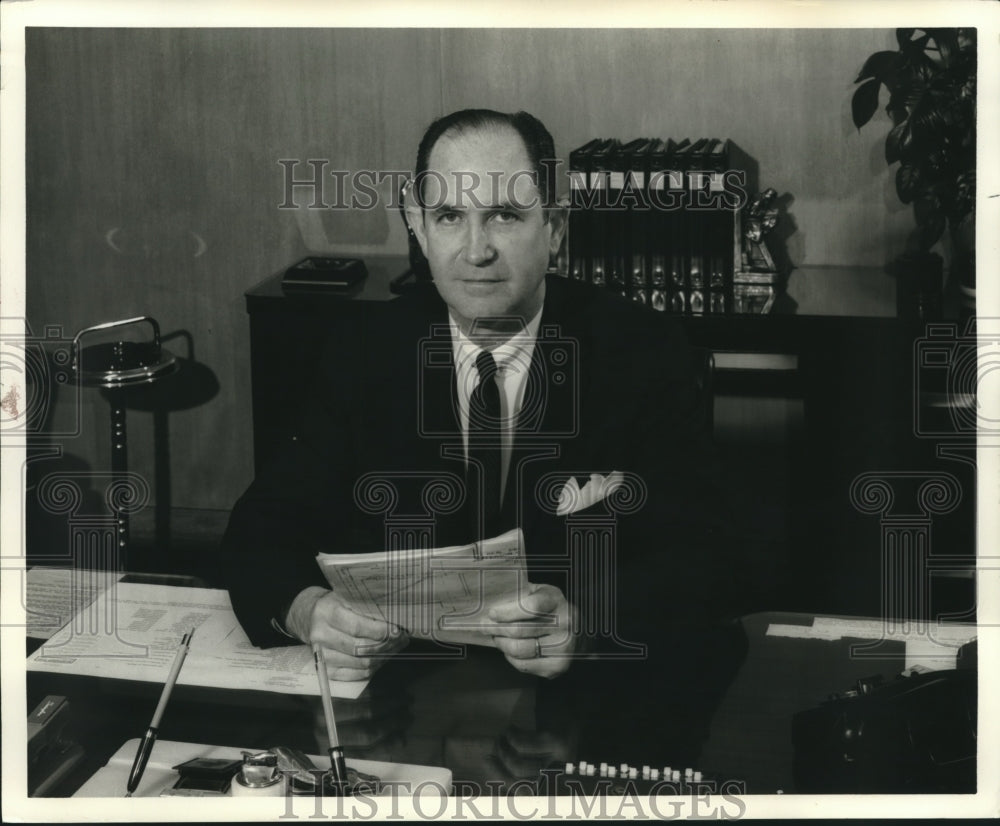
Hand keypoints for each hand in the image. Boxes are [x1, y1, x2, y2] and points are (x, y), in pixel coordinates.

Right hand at [286, 587, 408, 681]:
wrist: (306, 615)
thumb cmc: (332, 604)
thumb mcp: (344, 596)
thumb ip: (364, 605)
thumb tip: (394, 616)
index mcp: (327, 612)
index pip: (357, 627)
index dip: (380, 631)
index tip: (397, 629)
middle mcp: (321, 635)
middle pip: (359, 648)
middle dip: (386, 645)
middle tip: (401, 639)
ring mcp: (321, 655)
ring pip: (359, 663)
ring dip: (382, 657)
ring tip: (395, 648)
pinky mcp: (324, 669)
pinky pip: (353, 675)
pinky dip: (371, 669)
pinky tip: (382, 658)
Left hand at [486, 583, 576, 678]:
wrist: (577, 631)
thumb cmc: (551, 609)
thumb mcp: (540, 593)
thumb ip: (520, 594)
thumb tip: (493, 602)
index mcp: (556, 601)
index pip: (530, 607)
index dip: (507, 612)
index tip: (492, 614)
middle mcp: (564, 624)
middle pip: (520, 630)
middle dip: (496, 629)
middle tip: (485, 627)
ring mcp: (563, 647)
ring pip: (519, 650)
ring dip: (501, 644)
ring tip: (496, 637)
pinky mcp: (558, 666)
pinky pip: (524, 665)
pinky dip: (511, 657)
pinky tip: (509, 649)